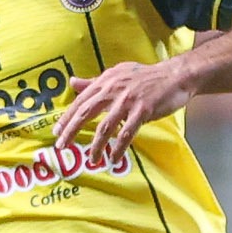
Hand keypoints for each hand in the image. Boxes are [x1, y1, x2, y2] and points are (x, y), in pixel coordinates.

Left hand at [53, 58, 183, 155]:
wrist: (175, 75)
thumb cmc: (147, 76)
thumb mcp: (118, 73)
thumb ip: (95, 81)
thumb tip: (73, 83)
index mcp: (105, 81)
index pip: (80, 101)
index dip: (66, 117)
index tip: (56, 132)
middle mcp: (113, 90)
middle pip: (86, 113)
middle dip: (71, 131)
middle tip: (61, 146)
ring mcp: (128, 101)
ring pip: (105, 127)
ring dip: (96, 146)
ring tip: (92, 159)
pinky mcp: (142, 111)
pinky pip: (127, 133)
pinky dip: (119, 148)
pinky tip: (113, 159)